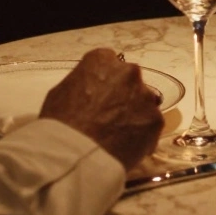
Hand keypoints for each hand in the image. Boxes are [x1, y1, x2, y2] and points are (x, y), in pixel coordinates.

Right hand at [40, 48, 164, 169]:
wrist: (74, 154)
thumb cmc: (60, 124)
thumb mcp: (60, 94)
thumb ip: (81, 84)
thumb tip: (88, 91)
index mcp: (102, 61)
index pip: (108, 63)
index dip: (104, 82)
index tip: (100, 95)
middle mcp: (128, 72)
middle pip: (130, 82)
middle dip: (123, 96)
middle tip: (110, 117)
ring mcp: (145, 96)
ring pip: (144, 104)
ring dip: (134, 115)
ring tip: (118, 135)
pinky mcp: (155, 120)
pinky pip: (151, 126)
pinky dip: (142, 136)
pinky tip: (126, 147)